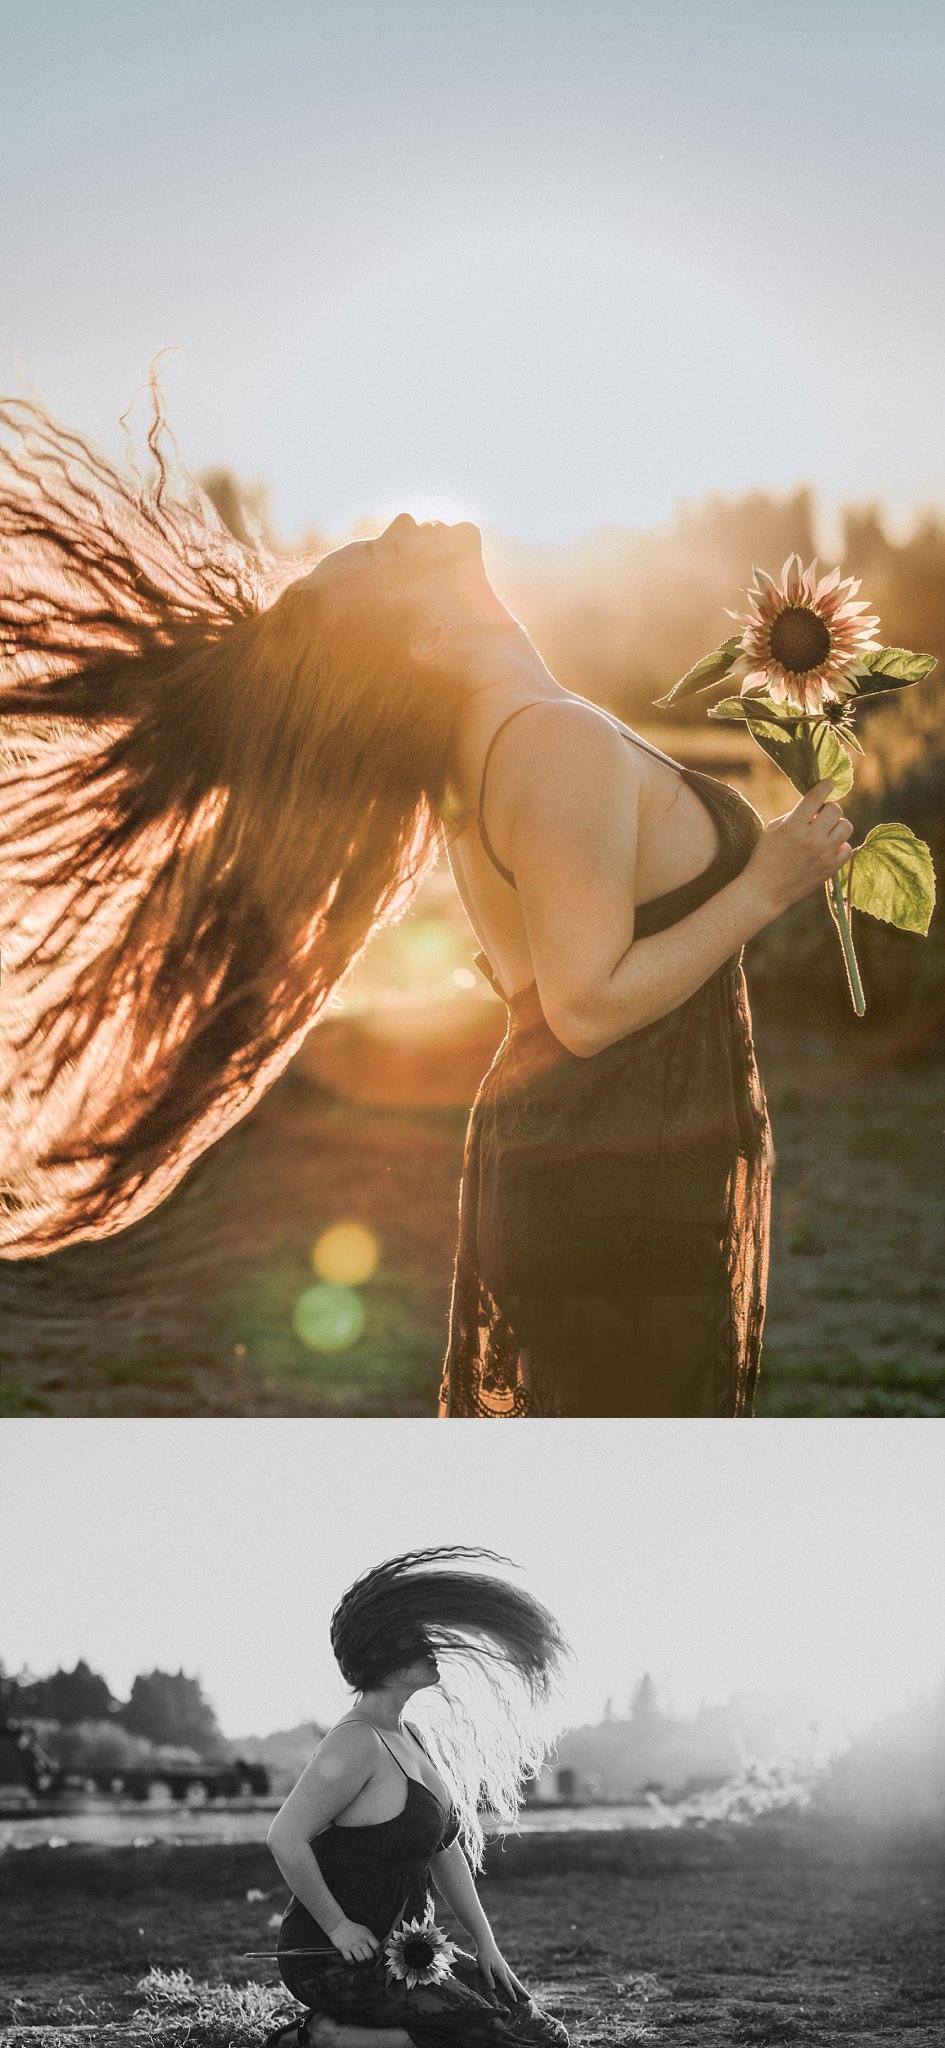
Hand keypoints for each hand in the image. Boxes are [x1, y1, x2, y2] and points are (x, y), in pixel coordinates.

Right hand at [326, 1916, 379, 1963]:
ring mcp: (352, 1946)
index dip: (378, 1953)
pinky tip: (352, 1959)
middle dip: (369, 1960)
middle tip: (367, 1959)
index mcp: (367, 1936)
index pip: (377, 1947)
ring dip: (361, 1962)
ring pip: (361, 1960)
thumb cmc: (353, 1928)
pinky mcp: (344, 1949)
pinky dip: (352, 1963)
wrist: (338, 1925)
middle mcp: (361, 1941)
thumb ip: (371, 1938)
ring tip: (359, 1959)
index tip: (376, 1955)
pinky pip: (350, 1961)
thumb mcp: (364, 1930)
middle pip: (370, 1956)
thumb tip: (378, 1949)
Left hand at [476, 1936, 527, 2005]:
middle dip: (522, 1991)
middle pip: (516, 1983)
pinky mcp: (503, 1966)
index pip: (507, 1985)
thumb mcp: (483, 1967)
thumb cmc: (484, 1955)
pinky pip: (512, 1977)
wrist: (486, 1943)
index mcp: (501, 1971)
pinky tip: (515, 1985)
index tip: (516, 2001)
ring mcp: (505, 1968)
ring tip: (525, 1994)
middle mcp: (505, 1970)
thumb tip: (493, 1988)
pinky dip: (515, 1982)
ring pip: (515, 1979)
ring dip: (520, 1987)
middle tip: (530, 1998)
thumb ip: (489, 1978)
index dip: (511, 1993)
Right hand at [744, 778, 854, 915]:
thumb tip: (816, 807)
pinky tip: (829, 848)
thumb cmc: (765, 857)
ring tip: (826, 832)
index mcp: (793, 826)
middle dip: (828, 809)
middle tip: (820, 816)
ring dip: (837, 825)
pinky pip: (847, 848)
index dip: (825, 786)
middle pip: (836, 810)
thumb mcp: (773, 830)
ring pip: (846, 826)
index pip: (816, 797)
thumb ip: (794, 815)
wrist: (764, 891)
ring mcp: (823, 854)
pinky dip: (840, 845)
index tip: (829, 783)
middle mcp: (811, 838)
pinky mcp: (830, 868)